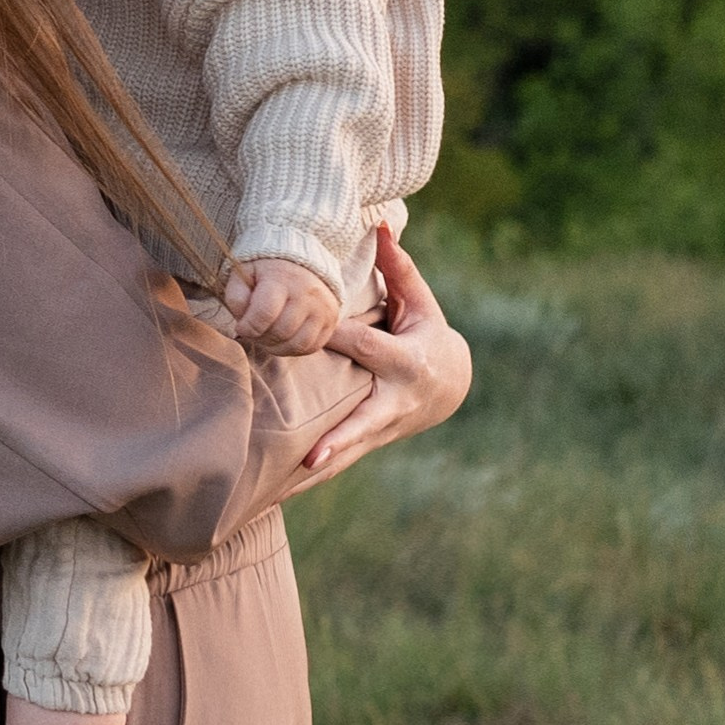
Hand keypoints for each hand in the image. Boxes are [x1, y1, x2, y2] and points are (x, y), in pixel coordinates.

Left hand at [224, 255, 342, 354]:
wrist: (300, 262)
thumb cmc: (265, 272)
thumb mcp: (243, 275)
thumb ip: (237, 297)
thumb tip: (242, 321)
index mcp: (282, 279)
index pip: (265, 313)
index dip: (248, 327)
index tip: (241, 325)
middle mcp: (307, 293)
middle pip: (281, 332)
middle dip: (261, 338)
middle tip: (254, 332)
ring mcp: (322, 308)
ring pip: (298, 344)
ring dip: (277, 348)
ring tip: (267, 337)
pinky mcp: (331, 320)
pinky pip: (312, 347)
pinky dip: (294, 349)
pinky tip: (282, 340)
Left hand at [297, 227, 471, 482]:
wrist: (452, 385)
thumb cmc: (427, 333)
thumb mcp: (421, 303)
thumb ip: (398, 269)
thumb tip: (381, 226)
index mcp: (406, 361)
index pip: (366, 346)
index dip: (339, 337)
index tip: (307, 333)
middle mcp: (394, 401)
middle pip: (363, 422)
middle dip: (338, 440)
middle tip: (311, 458)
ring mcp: (383, 428)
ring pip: (348, 453)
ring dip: (315, 473)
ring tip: (278, 493)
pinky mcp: (369, 443)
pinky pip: (338, 463)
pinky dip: (308, 482)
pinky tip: (272, 499)